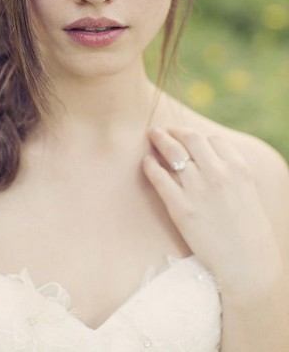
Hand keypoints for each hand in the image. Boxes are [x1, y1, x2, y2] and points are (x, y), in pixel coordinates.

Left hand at [143, 128, 281, 295]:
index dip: (196, 136)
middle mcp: (219, 174)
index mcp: (239, 168)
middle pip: (191, 139)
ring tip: (152, 136)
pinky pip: (160, 178)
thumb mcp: (247, 193)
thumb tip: (208, 157)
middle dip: (174, 131)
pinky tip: (147, 162)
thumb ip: (230, 173)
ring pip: (173, 153)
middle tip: (162, 130)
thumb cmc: (249, 232)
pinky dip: (151, 166)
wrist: (248, 266)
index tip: (185, 136)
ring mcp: (198, 190)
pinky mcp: (181, 208)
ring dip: (160, 141)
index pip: (213, 140)